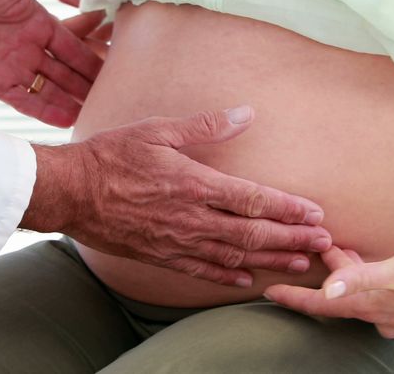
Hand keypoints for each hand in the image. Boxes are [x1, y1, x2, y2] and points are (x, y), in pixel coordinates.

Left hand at [0, 0, 102, 126]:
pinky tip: (67, 120)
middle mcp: (27, 47)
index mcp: (36, 22)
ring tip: (95, 115)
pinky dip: (45, 110)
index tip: (114, 69)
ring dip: (70, 101)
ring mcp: (11, 66)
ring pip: (49, 88)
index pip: (72, 44)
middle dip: (86, 84)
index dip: (91, 58)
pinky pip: (24, 100)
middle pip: (64, 71)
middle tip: (112, 98)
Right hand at [24, 107, 331, 285]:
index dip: (289, 208)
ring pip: (234, 256)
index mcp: (194, 182)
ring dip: (270, 260)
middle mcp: (191, 217)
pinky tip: (246, 280)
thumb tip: (245, 114)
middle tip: (324, 244)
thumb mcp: (157, 129)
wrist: (69, 191)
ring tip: (299, 263)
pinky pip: (201, 271)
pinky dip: (228, 277)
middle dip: (292, 238)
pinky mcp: (159, 254)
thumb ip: (204, 125)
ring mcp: (176, 240)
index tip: (316, 213)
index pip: (254, 199)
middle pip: (253, 233)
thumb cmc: (110, 155)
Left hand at [263, 245, 393, 337]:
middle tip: (306, 248)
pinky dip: (367, 278)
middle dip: (319, 274)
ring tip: (337, 245)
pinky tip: (371, 267)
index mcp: (370, 304)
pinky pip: (379, 294)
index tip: (269, 292)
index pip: (320, 306)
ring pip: (358, 293)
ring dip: (345, 271)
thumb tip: (328, 288)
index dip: (293, 298)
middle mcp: (379, 313)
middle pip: (337, 296)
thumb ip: (363, 278)